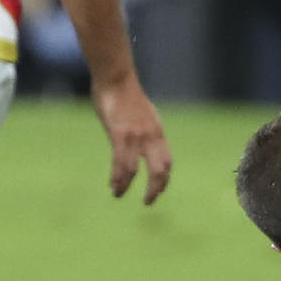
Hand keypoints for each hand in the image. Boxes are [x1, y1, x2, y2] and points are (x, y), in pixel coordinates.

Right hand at [92, 76, 171, 203]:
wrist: (116, 78)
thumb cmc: (125, 95)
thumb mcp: (142, 115)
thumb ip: (145, 130)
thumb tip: (141, 143)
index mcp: (158, 131)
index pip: (167, 161)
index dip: (164, 179)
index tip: (159, 190)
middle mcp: (151, 136)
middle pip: (160, 170)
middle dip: (155, 189)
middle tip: (148, 202)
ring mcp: (137, 136)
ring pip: (137, 170)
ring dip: (127, 186)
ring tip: (119, 195)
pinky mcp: (120, 135)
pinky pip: (120, 163)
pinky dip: (117, 178)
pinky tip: (113, 186)